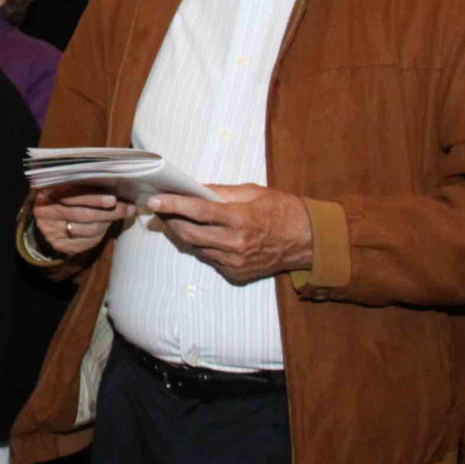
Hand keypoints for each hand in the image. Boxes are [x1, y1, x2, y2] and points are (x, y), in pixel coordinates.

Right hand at [31, 187, 134, 257]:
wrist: (45, 219)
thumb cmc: (62, 197)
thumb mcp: (67, 187)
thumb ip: (84, 186)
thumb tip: (115, 187)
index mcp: (49, 193)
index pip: (75, 196)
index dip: (95, 199)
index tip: (114, 200)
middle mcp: (47, 213)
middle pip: (85, 215)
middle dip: (111, 213)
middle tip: (128, 209)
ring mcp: (52, 231)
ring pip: (89, 230)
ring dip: (107, 224)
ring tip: (114, 217)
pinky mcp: (58, 245)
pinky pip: (86, 243)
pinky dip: (99, 236)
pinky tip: (103, 228)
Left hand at [144, 185, 313, 284]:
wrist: (308, 241)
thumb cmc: (283, 210)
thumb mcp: (254, 192)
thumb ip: (222, 192)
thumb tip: (195, 189)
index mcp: (241, 219)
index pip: (198, 211)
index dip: (173, 205)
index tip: (156, 200)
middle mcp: (236, 244)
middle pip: (190, 234)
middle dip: (171, 221)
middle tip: (161, 209)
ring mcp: (235, 262)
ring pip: (197, 248)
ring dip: (184, 234)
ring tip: (177, 220)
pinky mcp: (236, 274)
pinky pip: (210, 259)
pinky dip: (202, 246)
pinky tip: (203, 235)